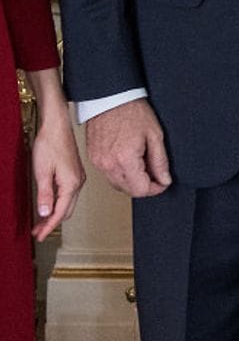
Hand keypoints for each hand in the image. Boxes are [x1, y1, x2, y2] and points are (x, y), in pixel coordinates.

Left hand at [26, 67, 84, 239]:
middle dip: (52, 223)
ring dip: (55, 214)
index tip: (39, 236)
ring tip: (41, 222)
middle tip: (37, 232)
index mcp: (71, 183)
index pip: (60, 212)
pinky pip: (69, 194)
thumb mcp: (42, 172)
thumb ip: (44, 195)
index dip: (49, 226)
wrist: (57, 125)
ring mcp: (78, 176)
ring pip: (68, 203)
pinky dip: (59, 204)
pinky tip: (49, 204)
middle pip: (67, 210)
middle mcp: (78, 181)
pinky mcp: (74, 172)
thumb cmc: (49, 144)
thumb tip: (45, 214)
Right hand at [86, 98, 171, 197]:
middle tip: (156, 173)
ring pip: (117, 184)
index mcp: (124, 160)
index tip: (163, 182)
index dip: (156, 189)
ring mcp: (98, 162)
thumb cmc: (132, 111)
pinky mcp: (93, 158)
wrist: (111, 98)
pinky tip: (129, 160)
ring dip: (132, 180)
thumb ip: (160, 161)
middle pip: (128, 190)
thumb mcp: (155, 135)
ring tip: (143, 163)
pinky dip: (120, 173)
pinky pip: (108, 174)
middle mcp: (108, 165)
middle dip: (144, 186)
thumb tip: (164, 180)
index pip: (140, 190)